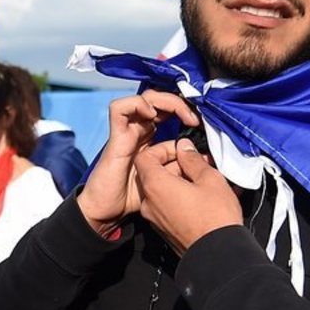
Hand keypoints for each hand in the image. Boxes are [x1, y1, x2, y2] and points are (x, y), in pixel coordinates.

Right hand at [77, 90, 199, 236]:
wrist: (107, 211)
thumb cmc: (134, 198)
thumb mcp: (168, 179)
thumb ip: (180, 165)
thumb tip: (202, 155)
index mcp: (153, 138)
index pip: (169, 110)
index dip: (185, 109)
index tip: (201, 123)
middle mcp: (140, 130)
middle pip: (160, 99)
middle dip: (179, 102)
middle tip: (194, 118)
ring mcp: (127, 131)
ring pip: (144, 97)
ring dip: (165, 101)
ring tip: (179, 113)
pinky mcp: (115, 136)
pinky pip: (120, 108)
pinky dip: (138, 105)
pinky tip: (151, 115)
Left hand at [133, 138, 240, 255]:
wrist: (219, 257)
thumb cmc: (215, 217)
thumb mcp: (209, 179)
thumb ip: (192, 159)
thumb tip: (183, 147)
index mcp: (156, 186)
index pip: (145, 157)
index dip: (162, 150)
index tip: (180, 151)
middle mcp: (149, 202)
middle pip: (153, 174)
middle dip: (175, 166)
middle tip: (199, 165)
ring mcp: (155, 219)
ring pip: (162, 191)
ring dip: (179, 182)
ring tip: (205, 182)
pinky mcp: (164, 230)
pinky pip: (167, 206)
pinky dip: (179, 198)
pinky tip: (202, 198)